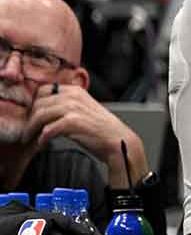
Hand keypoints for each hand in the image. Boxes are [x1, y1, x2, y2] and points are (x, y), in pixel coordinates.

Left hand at [26, 83, 146, 187]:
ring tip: (29, 138)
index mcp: (75, 90)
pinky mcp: (73, 122)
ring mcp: (73, 108)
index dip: (34, 103)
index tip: (31, 116)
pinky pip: (47, 130)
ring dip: (31, 129)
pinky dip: (41, 139)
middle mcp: (73, 96)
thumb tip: (45, 109)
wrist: (118, 140)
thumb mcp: (84, 108)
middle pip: (38, 103)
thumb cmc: (101, 128)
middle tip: (27, 130)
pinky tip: (42, 144)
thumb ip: (68, 104)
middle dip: (29, 118)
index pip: (43, 90)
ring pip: (39, 115)